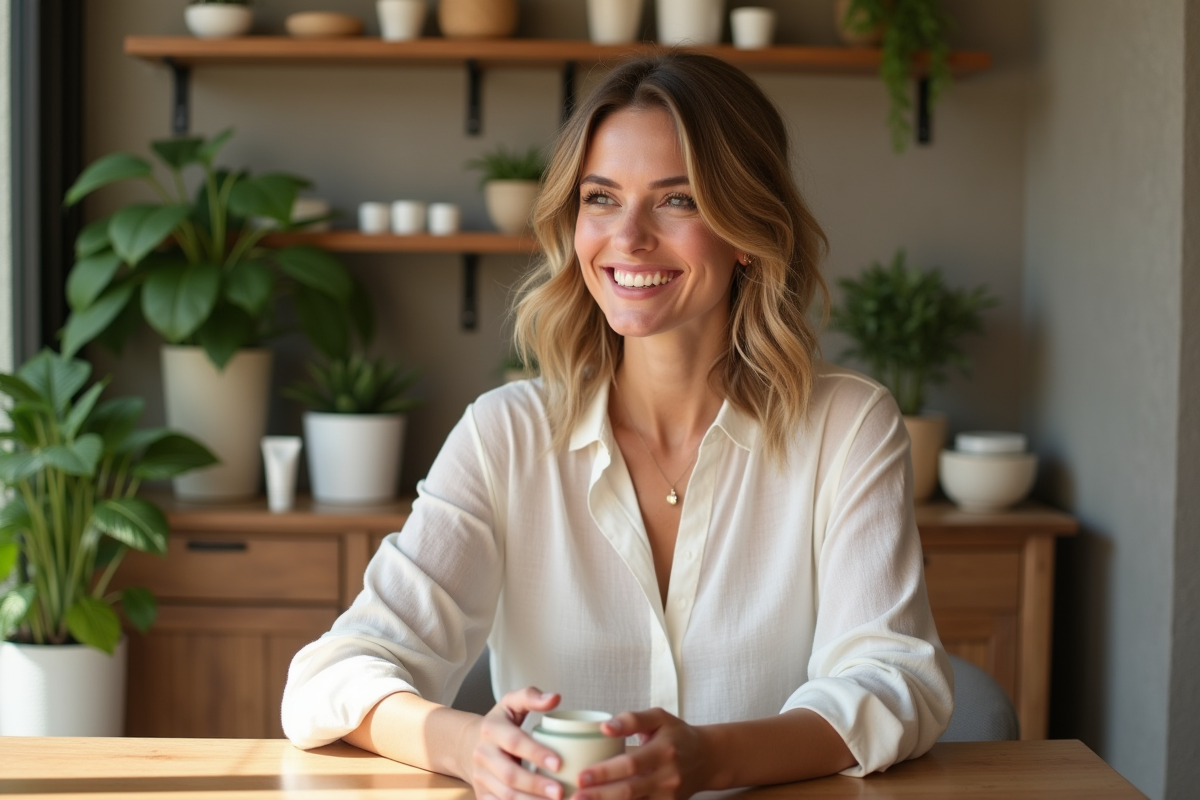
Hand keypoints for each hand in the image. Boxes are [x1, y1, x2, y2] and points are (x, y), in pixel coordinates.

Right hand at [465, 687, 567, 799]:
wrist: (466, 745)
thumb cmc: (498, 723)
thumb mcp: (510, 703)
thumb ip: (531, 697)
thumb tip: (555, 698)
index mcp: (492, 729)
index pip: (515, 742)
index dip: (536, 753)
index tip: (559, 763)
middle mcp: (483, 755)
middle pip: (510, 774)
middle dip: (535, 785)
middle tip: (560, 791)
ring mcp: (481, 777)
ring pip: (505, 795)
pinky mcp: (481, 795)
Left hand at [575, 708, 712, 799]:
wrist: (707, 758)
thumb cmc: (676, 734)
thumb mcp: (659, 718)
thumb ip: (632, 719)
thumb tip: (605, 727)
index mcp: (664, 751)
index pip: (631, 764)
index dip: (605, 772)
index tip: (580, 775)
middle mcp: (668, 777)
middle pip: (630, 791)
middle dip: (600, 796)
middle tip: (574, 796)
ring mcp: (668, 797)